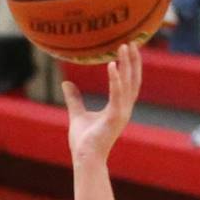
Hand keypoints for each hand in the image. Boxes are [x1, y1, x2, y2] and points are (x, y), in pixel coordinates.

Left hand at [62, 40, 140, 162]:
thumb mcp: (77, 114)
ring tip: (125, 46)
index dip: (130, 66)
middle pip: (133, 79)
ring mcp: (122, 112)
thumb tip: (66, 83)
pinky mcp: (115, 117)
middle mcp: (124, 108)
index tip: (129, 49)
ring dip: (127, 64)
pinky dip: (115, 79)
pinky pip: (117, 94)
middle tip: (132, 41)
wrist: (84, 158)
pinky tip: (112, 65)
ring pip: (128, 83)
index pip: (128, 83)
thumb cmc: (83, 141)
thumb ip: (74, 99)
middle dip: (133, 60)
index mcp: (118, 108)